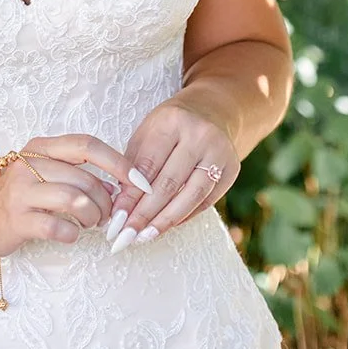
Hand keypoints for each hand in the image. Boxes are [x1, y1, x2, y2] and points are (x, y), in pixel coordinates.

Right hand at [0, 134, 134, 255]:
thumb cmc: (22, 194)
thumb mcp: (46, 171)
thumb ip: (77, 172)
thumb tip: (119, 186)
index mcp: (42, 145)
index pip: (87, 145)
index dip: (118, 163)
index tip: (141, 182)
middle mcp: (30, 162)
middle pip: (85, 177)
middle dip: (107, 201)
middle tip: (108, 215)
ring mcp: (22, 190)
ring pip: (74, 199)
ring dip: (93, 217)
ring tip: (90, 223)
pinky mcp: (17, 218)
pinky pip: (57, 226)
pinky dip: (73, 233)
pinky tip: (71, 234)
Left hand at [101, 100, 239, 253]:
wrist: (212, 111)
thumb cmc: (170, 126)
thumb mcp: (147, 133)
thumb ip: (133, 165)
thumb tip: (120, 205)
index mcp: (172, 120)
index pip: (148, 165)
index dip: (131, 196)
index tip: (116, 219)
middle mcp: (199, 135)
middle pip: (169, 183)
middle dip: (145, 214)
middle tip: (126, 236)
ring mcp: (219, 153)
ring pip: (191, 196)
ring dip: (165, 221)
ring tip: (144, 237)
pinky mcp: (232, 171)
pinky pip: (206, 201)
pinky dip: (184, 216)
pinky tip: (166, 226)